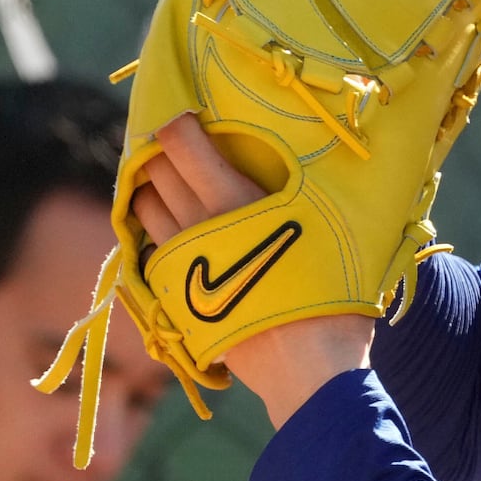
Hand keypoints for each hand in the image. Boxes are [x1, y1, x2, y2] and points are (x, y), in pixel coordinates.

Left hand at [133, 114, 374, 428]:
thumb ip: (319, 188)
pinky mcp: (172, 295)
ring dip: (150, 187)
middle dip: (160, 150)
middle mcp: (197, 226)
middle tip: (176, 139)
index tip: (183, 110)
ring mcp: (179, 263)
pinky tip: (170, 225)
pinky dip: (151, 228)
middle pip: (156, 171)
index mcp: (234, 202)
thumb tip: (335, 158)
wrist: (307, 370)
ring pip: (144, 207)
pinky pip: (148, 248)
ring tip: (168, 178)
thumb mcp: (336, 226)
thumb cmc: (333, 293)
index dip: (176, 121)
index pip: (183, 145)